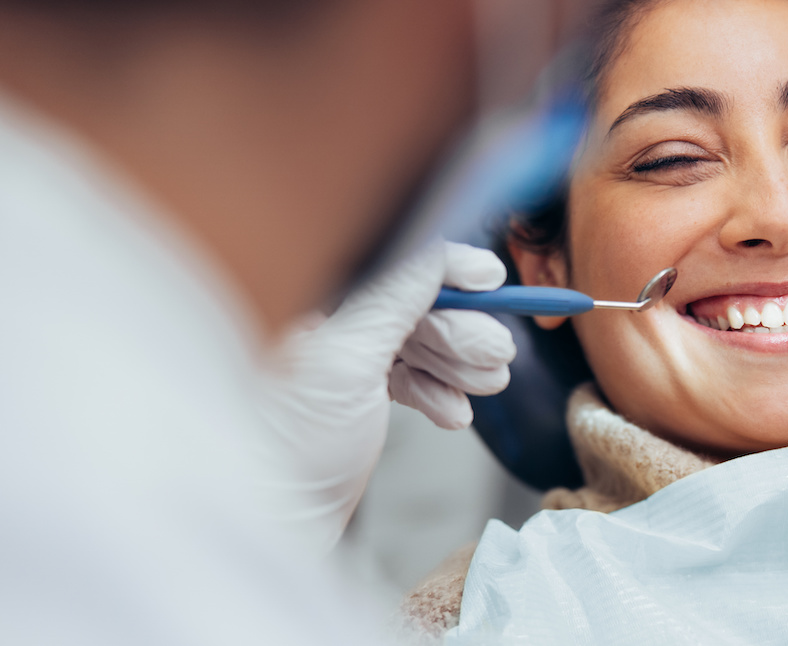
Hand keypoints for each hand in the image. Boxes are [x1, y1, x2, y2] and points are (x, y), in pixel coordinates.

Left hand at [255, 239, 514, 551]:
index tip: (492, 280)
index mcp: (312, 299)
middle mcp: (326, 323)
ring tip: (486, 384)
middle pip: (415, 306)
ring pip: (419, 344)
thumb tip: (437, 252)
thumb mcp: (347, 359)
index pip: (393, 265)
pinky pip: (410, 380)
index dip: (448, 271)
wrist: (273, 522)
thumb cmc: (287, 446)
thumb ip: (393, 298)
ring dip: (459, 365)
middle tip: (497, 354)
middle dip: (462, 331)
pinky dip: (438, 394)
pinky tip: (454, 414)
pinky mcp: (356, 399)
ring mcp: (342, 362)